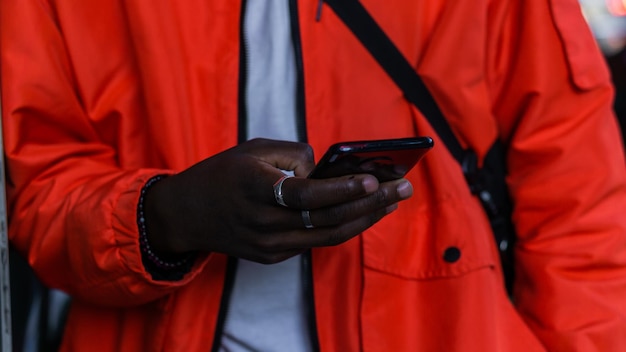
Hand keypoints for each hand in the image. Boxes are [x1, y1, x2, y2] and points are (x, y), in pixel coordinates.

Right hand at [143, 138, 412, 263]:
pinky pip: (314, 241)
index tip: (374, 180)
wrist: (186, 214)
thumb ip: (294, 156)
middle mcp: (265, 223)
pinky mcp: (272, 256)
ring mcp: (269, 245)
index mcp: (257, 189)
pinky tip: (362, 214)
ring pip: (328, 236)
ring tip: (391, 202)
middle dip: (371, 205)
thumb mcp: (253, 149)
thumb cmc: (222, 174)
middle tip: (403, 189)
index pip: (308, 195)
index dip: (343, 190)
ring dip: (364, 219)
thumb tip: (329, 171)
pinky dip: (341, 227)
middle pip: (328, 219)